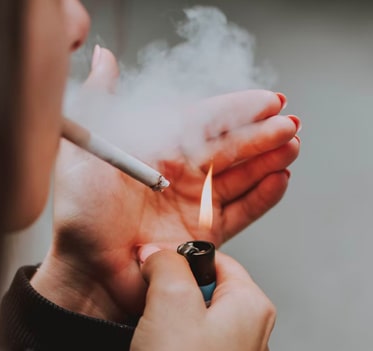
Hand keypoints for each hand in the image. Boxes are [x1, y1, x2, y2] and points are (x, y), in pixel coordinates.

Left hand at [31, 47, 298, 319]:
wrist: (87, 270)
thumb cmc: (81, 213)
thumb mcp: (87, 149)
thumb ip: (101, 101)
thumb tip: (104, 57)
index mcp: (156, 148)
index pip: (204, 121)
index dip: (236, 110)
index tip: (267, 100)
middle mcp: (178, 174)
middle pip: (228, 148)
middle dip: (261, 134)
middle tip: (289, 124)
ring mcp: (193, 204)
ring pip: (240, 176)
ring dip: (268, 160)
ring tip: (292, 146)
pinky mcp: (205, 235)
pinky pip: (241, 212)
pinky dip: (263, 197)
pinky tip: (280, 179)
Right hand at [128, 247, 275, 350]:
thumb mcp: (168, 300)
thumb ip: (166, 263)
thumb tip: (160, 252)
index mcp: (253, 307)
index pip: (218, 260)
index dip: (180, 260)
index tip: (156, 272)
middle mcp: (257, 335)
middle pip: (209, 291)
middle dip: (175, 295)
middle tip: (154, 311)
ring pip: (200, 323)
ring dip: (173, 325)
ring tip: (157, 343)